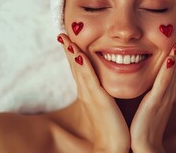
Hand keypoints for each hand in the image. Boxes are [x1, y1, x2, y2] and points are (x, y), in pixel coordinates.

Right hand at [58, 34, 129, 152]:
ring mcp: (90, 95)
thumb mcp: (107, 106)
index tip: (68, 40)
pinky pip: (89, 78)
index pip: (80, 69)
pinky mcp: (98, 99)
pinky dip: (82, 65)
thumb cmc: (112, 127)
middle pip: (76, 66)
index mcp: (89, 93)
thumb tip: (107, 86)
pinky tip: (78, 54)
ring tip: (65, 38)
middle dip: (69, 50)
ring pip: (79, 69)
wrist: (113, 147)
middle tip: (62, 34)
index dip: (73, 54)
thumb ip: (105, 94)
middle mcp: (87, 92)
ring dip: (72, 53)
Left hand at [130, 30, 175, 152]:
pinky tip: (171, 54)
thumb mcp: (146, 102)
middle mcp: (168, 90)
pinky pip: (164, 80)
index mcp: (164, 90)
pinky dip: (169, 67)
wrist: (144, 146)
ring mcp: (165, 95)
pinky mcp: (157, 101)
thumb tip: (140, 75)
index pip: (173, 65)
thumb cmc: (142, 124)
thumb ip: (148, 89)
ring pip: (174, 68)